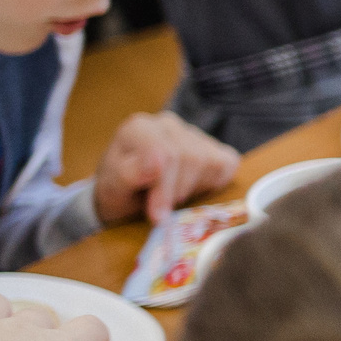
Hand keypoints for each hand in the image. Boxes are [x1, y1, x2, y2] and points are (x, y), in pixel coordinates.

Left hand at [92, 111, 239, 224]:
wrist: (128, 194)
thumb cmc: (119, 191)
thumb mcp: (113, 188)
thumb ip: (129, 174)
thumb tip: (155, 164)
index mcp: (140, 128)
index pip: (165, 152)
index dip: (164, 188)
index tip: (157, 216)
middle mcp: (168, 124)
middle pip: (190, 157)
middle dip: (177, 191)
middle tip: (162, 213)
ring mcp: (193, 134)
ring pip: (209, 161)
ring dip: (193, 189)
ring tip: (172, 199)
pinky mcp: (213, 147)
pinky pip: (227, 164)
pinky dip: (214, 183)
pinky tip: (193, 190)